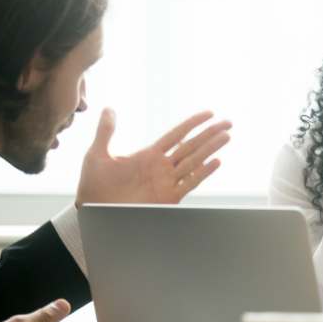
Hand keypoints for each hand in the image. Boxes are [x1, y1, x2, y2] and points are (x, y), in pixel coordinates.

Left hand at [76, 109, 230, 206]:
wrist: (94, 213)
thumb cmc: (94, 186)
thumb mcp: (97, 154)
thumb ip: (106, 131)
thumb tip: (109, 108)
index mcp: (148, 155)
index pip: (176, 134)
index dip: (192, 123)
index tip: (208, 113)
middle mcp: (161, 167)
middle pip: (191, 146)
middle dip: (210, 134)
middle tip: (228, 122)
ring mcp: (166, 182)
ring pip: (194, 161)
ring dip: (211, 148)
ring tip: (227, 136)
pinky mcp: (168, 198)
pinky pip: (189, 183)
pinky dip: (203, 173)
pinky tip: (215, 162)